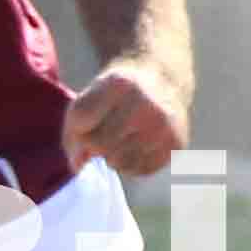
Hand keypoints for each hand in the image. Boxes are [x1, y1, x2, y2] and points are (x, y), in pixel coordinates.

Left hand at [60, 60, 188, 180]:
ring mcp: (164, 125)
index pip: (81, 120)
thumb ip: (74, 130)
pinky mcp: (176, 144)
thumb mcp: (91, 95)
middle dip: (95, 145)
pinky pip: (140, 171)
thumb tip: (78, 167)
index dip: (76, 130)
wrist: (162, 80)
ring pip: (119, 163)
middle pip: (100, 145)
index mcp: (120, 83)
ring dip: (112, 158)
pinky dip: (131, 165)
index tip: (85, 127)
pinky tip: (135, 148)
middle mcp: (146, 103)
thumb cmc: (117, 93)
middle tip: (103, 135)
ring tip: (120, 140)